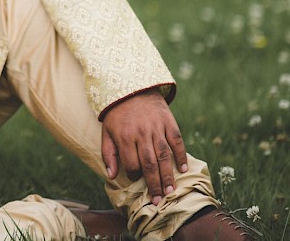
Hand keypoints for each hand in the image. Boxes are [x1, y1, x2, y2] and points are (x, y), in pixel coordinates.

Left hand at [100, 89, 187, 205]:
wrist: (132, 88)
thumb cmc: (117, 115)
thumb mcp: (107, 132)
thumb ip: (108, 154)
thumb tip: (112, 176)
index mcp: (124, 137)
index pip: (131, 164)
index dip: (134, 175)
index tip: (137, 180)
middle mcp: (141, 133)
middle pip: (149, 163)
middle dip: (154, 184)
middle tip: (159, 200)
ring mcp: (156, 127)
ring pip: (164, 155)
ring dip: (168, 175)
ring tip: (171, 191)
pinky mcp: (168, 122)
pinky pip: (176, 141)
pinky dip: (181, 155)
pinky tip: (183, 169)